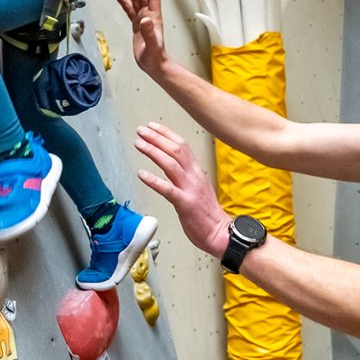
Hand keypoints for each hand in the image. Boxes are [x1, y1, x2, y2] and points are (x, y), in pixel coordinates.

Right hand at [114, 0, 168, 77]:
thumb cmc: (155, 56)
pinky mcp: (136, 25)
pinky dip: (123, 1)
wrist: (153, 64)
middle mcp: (149, 15)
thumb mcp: (152, 44)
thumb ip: (149, 31)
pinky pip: (129, 9)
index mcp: (154, 16)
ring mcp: (142, 19)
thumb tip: (146, 19)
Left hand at [134, 122, 228, 257]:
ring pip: (170, 164)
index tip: (152, 126)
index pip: (182, 145)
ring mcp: (190, 189)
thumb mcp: (198, 186)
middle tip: (141, 131)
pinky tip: (141, 174)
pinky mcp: (185, 203)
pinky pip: (167, 189)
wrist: (220, 232)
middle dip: (157, 137)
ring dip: (153, 151)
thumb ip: (186, 174)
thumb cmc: (207, 213)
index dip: (166, 134)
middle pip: (175, 149)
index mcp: (196, 171)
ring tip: (139, 144)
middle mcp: (194, 176)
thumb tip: (171, 164)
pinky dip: (153, 180)